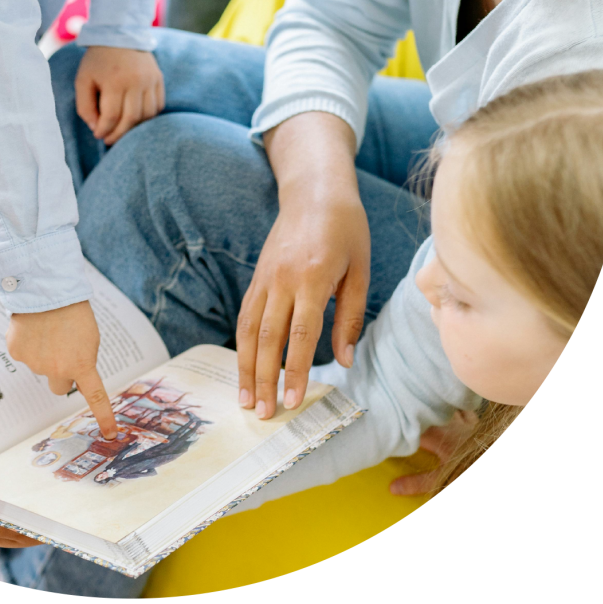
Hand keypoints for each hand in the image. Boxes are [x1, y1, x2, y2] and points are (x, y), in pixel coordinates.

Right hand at [6, 300, 117, 438]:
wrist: (45, 288)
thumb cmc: (73, 311)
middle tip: (62, 351)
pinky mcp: (16, 352)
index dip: (104, 416)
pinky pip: (24, 354)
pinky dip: (27, 343)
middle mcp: (57, 370)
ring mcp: (34, 363)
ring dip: (44, 354)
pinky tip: (32, 326)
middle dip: (62, 375)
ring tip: (47, 328)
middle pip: (60, 387)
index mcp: (81, 364)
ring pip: (41, 367)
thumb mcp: (89, 337)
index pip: (95, 396)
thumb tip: (72, 377)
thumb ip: (83, 360)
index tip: (111, 435)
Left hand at [75, 46, 164, 146]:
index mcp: (114, 81)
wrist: (119, 34)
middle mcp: (136, 81)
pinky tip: (135, 118)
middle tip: (109, 140)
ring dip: (134, 127)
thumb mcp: (82, 80)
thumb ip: (85, 106)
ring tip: (122, 130)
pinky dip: (148, 116)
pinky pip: (158, 106)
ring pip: (147, 115)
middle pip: (131, 119)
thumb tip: (96, 128)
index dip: (104, 130)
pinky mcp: (159, 79)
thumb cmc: (97, 61)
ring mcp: (150, 80)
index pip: (112, 116)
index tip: (97, 135)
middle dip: (119, 134)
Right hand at [238, 113, 367, 420]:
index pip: (301, 334)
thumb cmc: (347, 229)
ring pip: (249, 329)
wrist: (315, 190)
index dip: (295, 370)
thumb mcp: (360, 269)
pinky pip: (246, 314)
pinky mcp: (258, 276)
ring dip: (245, 366)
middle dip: (263, 378)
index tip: (292, 400)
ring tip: (244, 398)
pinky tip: (243, 365)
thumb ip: (350, 316)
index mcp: (312, 278)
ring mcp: (265, 277)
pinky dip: (242, 343)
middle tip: (262, 412)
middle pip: (268, 337)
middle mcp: (282, 279)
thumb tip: (346, 361)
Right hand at [389, 410, 479, 495]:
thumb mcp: (443, 480)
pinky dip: (456, 407)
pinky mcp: (477, 424)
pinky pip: (463, 409)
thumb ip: (418, 483)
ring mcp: (464, 421)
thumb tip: (391, 487)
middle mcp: (448, 423)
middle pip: (427, 411)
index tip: (386, 419)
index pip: (411, 425)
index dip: (397, 421)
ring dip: (434, 405)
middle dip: (414, 409)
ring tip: (422, 401)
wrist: (493, 449)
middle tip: (401, 407)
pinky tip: (454, 408)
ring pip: (444, 406)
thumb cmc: (469, 467)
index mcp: (436, 436)